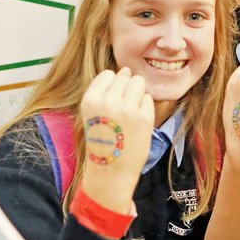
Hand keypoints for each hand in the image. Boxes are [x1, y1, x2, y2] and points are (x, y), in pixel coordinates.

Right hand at [78, 67, 154, 212]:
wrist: (111, 170)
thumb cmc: (103, 139)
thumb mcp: (93, 113)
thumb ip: (105, 91)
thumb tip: (126, 70)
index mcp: (91, 100)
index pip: (108, 74)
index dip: (113, 85)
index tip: (112, 102)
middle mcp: (108, 102)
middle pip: (126, 76)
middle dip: (127, 89)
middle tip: (122, 111)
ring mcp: (127, 109)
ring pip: (139, 83)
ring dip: (137, 95)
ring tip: (130, 113)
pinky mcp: (144, 117)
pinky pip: (148, 98)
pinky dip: (145, 108)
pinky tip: (137, 123)